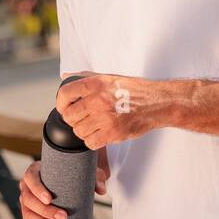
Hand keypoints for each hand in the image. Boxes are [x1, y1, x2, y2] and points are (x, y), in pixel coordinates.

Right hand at [18, 157, 108, 218]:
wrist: (72, 182)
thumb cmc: (76, 173)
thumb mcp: (87, 171)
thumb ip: (97, 177)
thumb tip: (101, 190)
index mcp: (35, 171)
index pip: (29, 178)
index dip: (37, 189)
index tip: (49, 199)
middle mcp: (27, 187)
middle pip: (28, 200)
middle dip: (45, 212)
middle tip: (64, 218)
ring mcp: (27, 203)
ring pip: (29, 216)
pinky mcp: (30, 217)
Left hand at [55, 72, 173, 150]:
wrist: (157, 103)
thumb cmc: (135, 90)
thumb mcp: (110, 77)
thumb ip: (86, 77)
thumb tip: (65, 77)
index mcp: (96, 84)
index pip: (65, 93)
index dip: (60, 102)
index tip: (64, 107)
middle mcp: (98, 100)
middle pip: (69, 116)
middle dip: (73, 119)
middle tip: (81, 118)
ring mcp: (104, 118)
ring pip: (79, 131)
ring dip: (83, 131)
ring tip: (94, 126)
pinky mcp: (112, 133)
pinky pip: (90, 142)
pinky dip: (93, 141)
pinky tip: (100, 134)